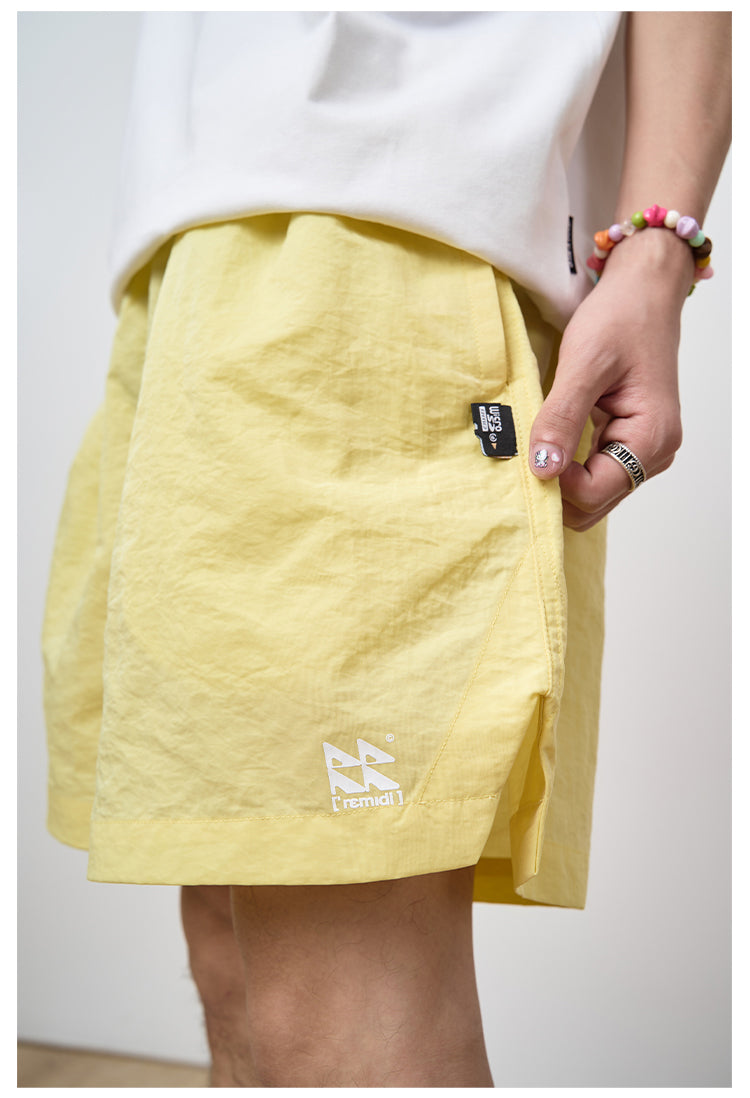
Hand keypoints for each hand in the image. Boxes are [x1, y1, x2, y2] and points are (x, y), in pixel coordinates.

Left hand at [528, 233, 692, 530]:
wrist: (642, 291)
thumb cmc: (621, 318)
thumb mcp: (584, 364)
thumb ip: (562, 418)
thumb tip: (543, 470)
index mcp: (651, 437)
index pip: (594, 493)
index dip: (556, 482)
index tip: (530, 451)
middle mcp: (653, 453)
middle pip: (593, 504)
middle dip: (556, 488)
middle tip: (524, 453)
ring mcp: (640, 450)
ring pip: (590, 494)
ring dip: (559, 478)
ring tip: (537, 443)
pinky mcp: (624, 441)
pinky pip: (591, 472)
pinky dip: (566, 466)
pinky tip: (549, 442)